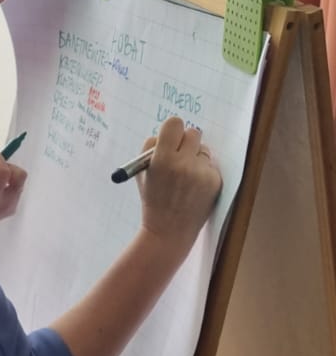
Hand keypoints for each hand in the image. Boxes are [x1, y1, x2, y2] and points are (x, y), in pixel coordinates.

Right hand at [138, 117, 221, 252]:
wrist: (169, 231)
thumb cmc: (153, 199)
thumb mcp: (142, 173)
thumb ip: (152, 148)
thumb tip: (170, 131)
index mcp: (162, 159)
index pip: (174, 124)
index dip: (172, 130)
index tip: (171, 137)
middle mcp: (183, 164)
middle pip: (193, 132)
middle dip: (186, 141)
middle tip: (180, 153)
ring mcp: (201, 173)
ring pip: (203, 150)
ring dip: (195, 157)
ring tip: (186, 177)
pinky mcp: (214, 181)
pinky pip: (210, 165)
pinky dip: (203, 173)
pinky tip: (194, 188)